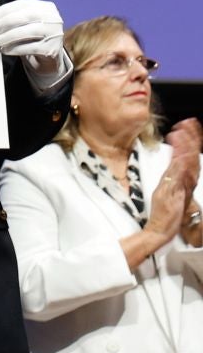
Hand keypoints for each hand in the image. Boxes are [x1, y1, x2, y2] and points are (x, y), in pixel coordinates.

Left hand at [0, 0, 65, 70]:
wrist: (49, 54)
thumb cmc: (32, 35)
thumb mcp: (27, 22)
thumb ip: (14, 17)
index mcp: (45, 7)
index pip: (21, 5)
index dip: (3, 11)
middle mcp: (53, 18)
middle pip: (23, 17)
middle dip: (4, 23)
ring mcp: (54, 33)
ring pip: (26, 32)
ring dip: (7, 36)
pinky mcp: (51, 49)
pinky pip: (29, 48)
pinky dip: (13, 49)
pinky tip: (5, 49)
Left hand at [141, 119, 199, 245]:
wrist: (161, 230)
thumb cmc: (164, 213)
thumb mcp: (167, 190)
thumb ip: (172, 177)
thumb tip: (174, 162)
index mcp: (183, 180)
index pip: (189, 157)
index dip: (190, 142)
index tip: (188, 126)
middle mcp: (185, 181)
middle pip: (192, 156)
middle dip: (191, 138)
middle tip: (189, 122)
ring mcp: (181, 185)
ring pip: (187, 162)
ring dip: (186, 145)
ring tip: (182, 130)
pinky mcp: (176, 191)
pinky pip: (180, 174)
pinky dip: (181, 162)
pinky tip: (180, 151)